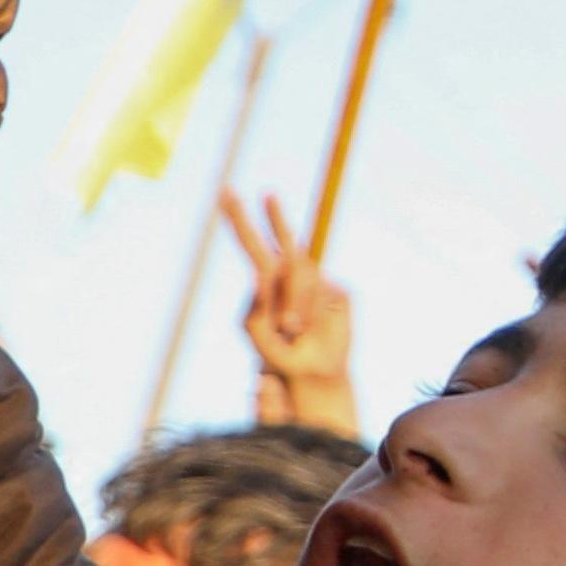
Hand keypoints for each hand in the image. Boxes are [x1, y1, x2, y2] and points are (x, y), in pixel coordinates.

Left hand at [220, 191, 355, 435]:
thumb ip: (254, 307)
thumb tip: (261, 278)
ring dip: (293, 301)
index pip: (253, 246)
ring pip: (301, 274)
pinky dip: (308, 310)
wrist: (316, 372)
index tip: (227, 193)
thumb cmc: (280, 355)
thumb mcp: (256, 334)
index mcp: (266, 283)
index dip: (240, 220)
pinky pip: (319, 292)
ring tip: (291, 330)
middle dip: (275, 218)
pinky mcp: (338, 292)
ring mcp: (317, 283)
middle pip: (285, 242)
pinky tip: (308, 327)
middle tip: (267, 194)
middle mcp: (292, 278)